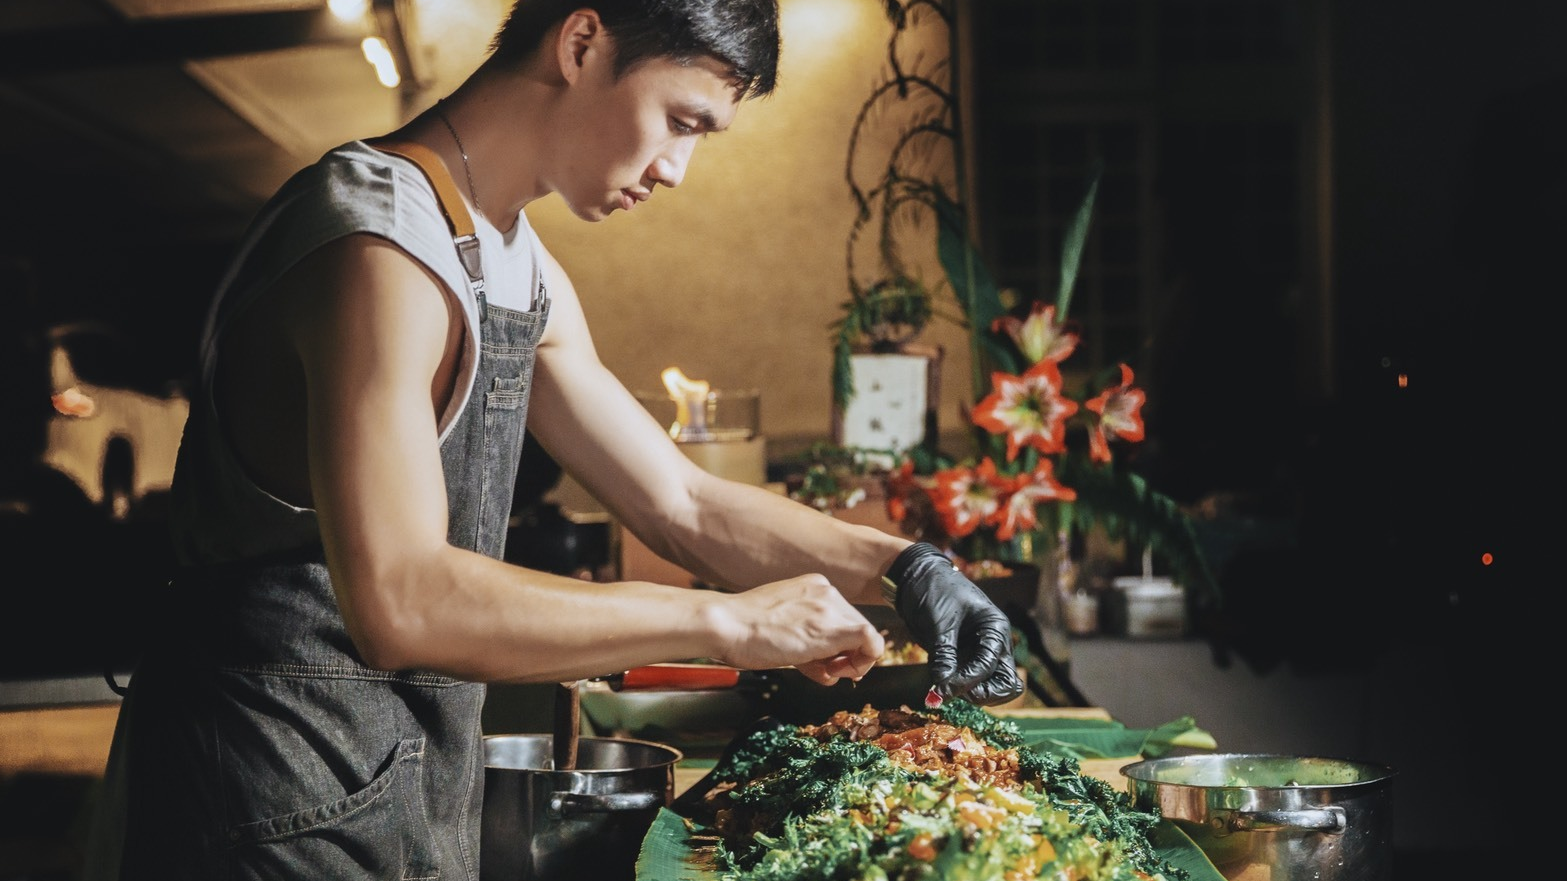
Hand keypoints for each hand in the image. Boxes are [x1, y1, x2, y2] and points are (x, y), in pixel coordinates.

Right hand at [712, 574, 884, 683]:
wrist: (726, 624)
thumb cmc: (742, 630)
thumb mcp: (781, 629)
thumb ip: (809, 645)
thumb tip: (830, 670)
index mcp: (813, 587)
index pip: (841, 619)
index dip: (839, 646)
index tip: (825, 662)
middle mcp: (826, 592)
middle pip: (855, 627)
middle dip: (845, 655)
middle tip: (825, 672)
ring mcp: (829, 608)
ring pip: (866, 637)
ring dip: (850, 662)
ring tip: (822, 672)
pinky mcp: (831, 628)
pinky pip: (872, 643)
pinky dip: (865, 661)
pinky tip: (837, 672)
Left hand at [885, 542, 1022, 704]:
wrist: (917, 578)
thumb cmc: (933, 591)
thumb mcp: (939, 621)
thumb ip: (943, 655)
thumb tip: (942, 689)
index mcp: (995, 628)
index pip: (989, 665)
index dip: (967, 681)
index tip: (942, 690)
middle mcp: (995, 643)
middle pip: (1005, 684)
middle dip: (982, 694)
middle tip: (952, 692)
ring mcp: (982, 653)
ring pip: (992, 688)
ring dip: (971, 693)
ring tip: (943, 686)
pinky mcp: (967, 659)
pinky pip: (972, 683)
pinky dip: (959, 688)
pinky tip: (938, 683)